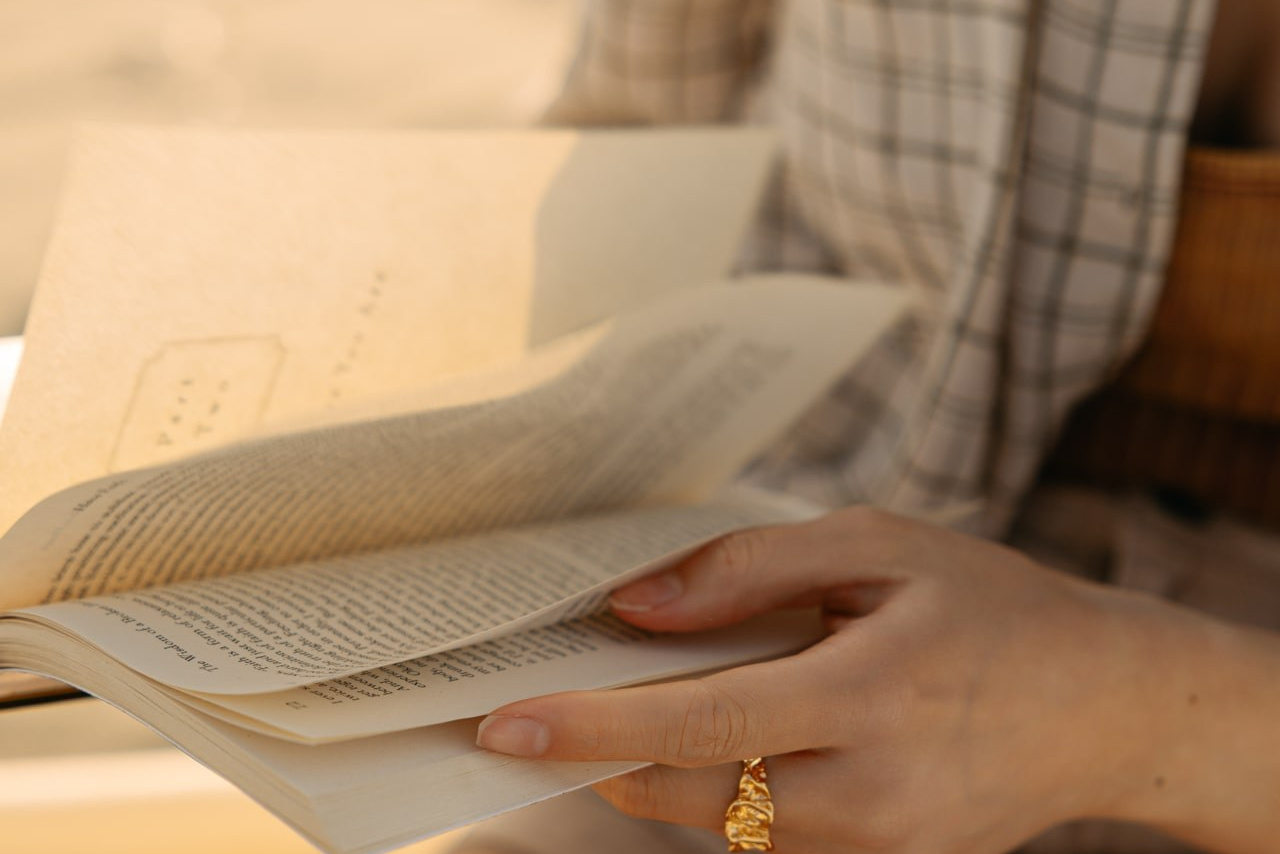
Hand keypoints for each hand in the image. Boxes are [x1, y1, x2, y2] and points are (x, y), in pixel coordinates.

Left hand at [475, 507, 1279, 852]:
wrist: (1107, 706)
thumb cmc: (993, 605)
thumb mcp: (881, 547)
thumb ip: (751, 572)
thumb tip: (637, 607)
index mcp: (870, 696)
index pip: (697, 724)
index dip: (591, 728)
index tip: (503, 725)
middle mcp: (869, 793)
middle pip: (688, 790)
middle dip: (604, 752)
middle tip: (546, 700)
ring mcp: (878, 844)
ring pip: (720, 817)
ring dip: (659, 766)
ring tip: (632, 700)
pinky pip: (768, 830)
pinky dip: (721, 782)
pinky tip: (720, 727)